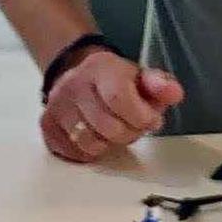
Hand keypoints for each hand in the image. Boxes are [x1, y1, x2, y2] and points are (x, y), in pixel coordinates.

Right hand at [41, 49, 184, 161]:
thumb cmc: (117, 81)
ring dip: (109, 144)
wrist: (78, 75)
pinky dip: (90, 152)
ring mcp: (56, 106)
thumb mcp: (141, 78)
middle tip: (133, 126)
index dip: (140, 117)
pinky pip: (74, 153)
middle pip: (108, 127)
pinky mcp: (47, 126)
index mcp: (100, 68)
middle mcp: (73, 85)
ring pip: (90, 144)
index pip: (119, 99)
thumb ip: (160, 86)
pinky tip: (96, 136)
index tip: (151, 121)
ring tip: (113, 131)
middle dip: (129, 133)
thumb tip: (174, 93)